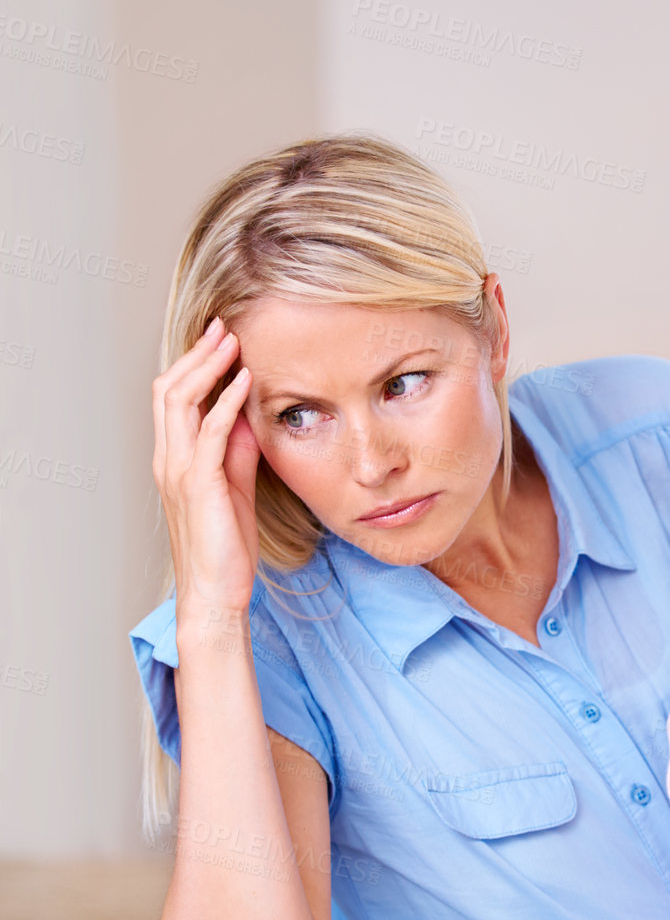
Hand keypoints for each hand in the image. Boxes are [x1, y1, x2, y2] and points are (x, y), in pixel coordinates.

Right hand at [152, 316, 261, 619]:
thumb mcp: (236, 487)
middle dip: (197, 354)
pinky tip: (244, 381)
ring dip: (208, 367)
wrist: (217, 592)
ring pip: (181, 402)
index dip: (192, 364)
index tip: (220, 339)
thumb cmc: (226, 546)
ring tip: (232, 342)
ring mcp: (179, 471)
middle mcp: (169, 460)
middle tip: (223, 327)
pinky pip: (210, 432)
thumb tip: (250, 416)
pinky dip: (227, 401)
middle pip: (169, 389)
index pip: (172, 398)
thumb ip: (238, 451)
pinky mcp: (199, 485)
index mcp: (174, 459)